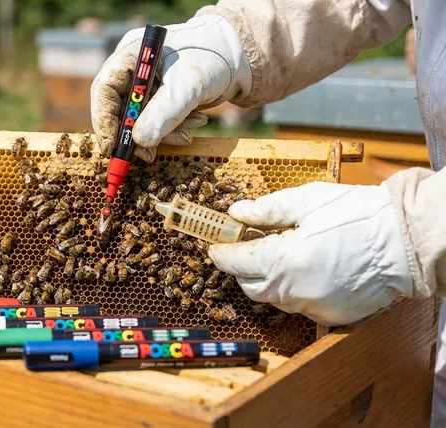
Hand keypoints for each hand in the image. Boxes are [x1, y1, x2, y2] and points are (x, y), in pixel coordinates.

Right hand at [90, 15, 251, 161]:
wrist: (242, 58)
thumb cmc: (213, 59)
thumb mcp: (188, 87)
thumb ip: (163, 114)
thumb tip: (140, 143)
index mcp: (131, 55)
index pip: (104, 91)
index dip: (104, 121)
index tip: (111, 148)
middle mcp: (133, 69)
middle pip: (118, 109)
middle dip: (135, 135)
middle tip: (148, 156)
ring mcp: (146, 85)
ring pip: (139, 120)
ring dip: (161, 134)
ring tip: (187, 135)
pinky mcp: (160, 98)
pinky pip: (156, 121)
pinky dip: (172, 129)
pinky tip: (194, 124)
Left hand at [207, 182, 413, 325]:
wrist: (408, 241)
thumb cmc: (359, 215)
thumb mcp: (308, 201)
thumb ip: (267, 210)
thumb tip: (237, 213)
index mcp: (283, 261)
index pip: (237, 263)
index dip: (222, 254)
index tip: (215, 247)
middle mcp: (294, 292)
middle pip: (251, 286)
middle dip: (242, 269)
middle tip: (246, 249)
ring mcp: (314, 307)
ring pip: (275, 299)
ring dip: (268, 281)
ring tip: (280, 256)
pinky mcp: (332, 316)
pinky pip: (301, 306)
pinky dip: (295, 291)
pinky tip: (306, 272)